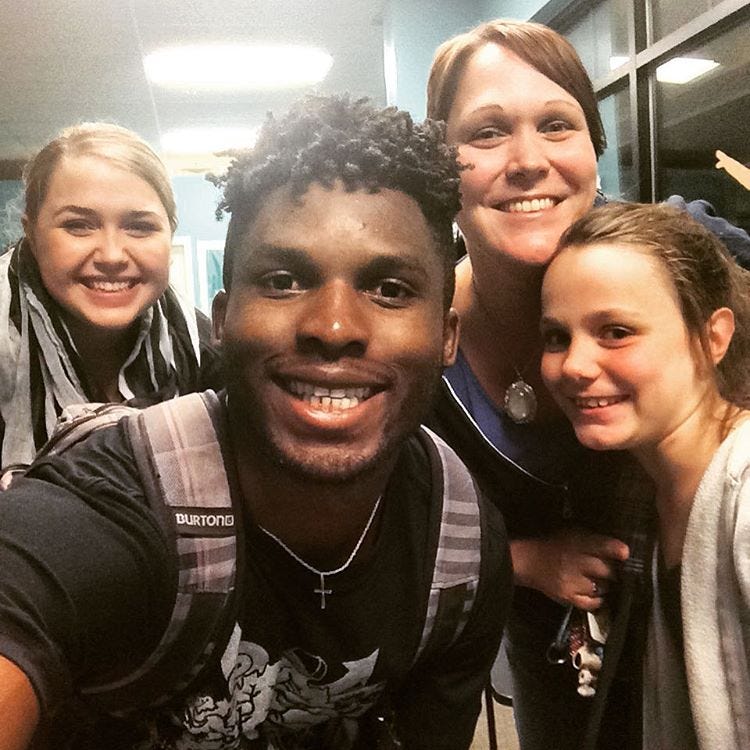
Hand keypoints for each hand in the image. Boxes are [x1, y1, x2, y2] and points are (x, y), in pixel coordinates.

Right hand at [511, 528, 629, 610]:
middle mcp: (576, 562)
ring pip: (603, 588)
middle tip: (612, 570)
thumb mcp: (572, 533)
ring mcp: (572, 581)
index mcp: (577, 542)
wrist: (529, 561)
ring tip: (601, 580)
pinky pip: (592, 603)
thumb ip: (594, 540)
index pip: (602, 546)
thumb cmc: (554, 545)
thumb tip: (621, 550)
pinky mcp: (568, 597)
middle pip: (608, 570)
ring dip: (605, 585)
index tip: (625, 553)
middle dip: (613, 571)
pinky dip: (597, 599)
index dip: (616, 550)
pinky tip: (596, 593)